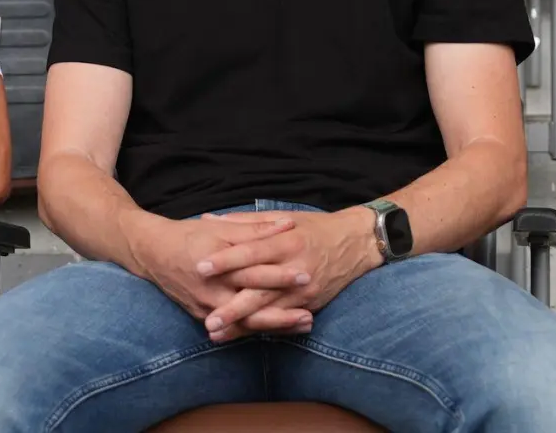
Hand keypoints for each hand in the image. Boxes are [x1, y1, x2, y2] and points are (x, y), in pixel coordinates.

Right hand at [128, 212, 296, 338]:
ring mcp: (206, 308)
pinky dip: (257, 329)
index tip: (306, 276)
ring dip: (275, 325)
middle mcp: (212, 291)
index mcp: (219, 265)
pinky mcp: (203, 316)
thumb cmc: (187, 235)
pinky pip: (233, 328)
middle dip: (282, 312)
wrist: (151, 253)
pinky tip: (279, 329)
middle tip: (309, 314)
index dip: (280, 275)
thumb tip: (286, 224)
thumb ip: (255, 229)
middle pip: (251, 307)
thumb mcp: (220, 227)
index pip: (254, 272)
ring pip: (245, 323)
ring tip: (303, 324)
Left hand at [198, 208, 379, 339]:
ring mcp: (304, 291)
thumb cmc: (313, 228)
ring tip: (217, 334)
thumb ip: (245, 223)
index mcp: (285, 241)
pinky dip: (261, 329)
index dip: (226, 261)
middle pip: (259, 290)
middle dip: (232, 307)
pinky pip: (283, 320)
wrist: (355, 243)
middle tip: (208, 318)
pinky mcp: (309, 304)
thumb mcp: (282, 218)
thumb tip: (210, 219)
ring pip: (269, 311)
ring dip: (242, 325)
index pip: (251, 252)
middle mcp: (295, 268)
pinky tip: (241, 336)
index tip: (201, 268)